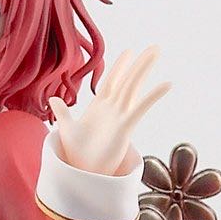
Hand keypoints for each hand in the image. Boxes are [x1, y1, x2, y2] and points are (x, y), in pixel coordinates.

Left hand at [47, 47, 169, 176]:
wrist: (84, 171)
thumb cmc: (78, 153)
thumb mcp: (67, 129)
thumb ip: (63, 112)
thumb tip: (54, 99)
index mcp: (99, 106)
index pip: (111, 81)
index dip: (119, 66)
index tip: (129, 52)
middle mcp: (112, 108)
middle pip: (127, 79)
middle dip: (139, 63)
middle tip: (155, 47)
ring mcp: (120, 115)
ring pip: (133, 86)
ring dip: (144, 69)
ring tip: (156, 53)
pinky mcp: (126, 126)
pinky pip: (141, 108)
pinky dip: (153, 95)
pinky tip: (166, 84)